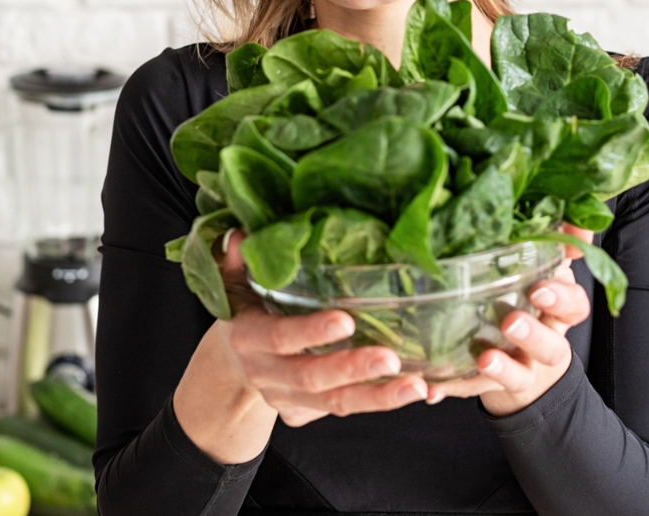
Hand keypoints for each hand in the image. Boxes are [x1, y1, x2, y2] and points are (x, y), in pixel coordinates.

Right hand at [175, 230, 427, 456]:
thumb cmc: (247, 313)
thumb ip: (238, 262)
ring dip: (377, 397)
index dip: (311, 332)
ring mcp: (286, 399)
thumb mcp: (236, 286)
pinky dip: (378, 402)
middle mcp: (267, 375)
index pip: (279, 337)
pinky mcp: (304, 414)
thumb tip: (240, 234)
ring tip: (416, 386)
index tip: (346, 321)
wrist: (232, 367)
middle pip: (311, 377)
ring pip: (334, 404)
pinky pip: (343, 410)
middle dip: (352, 369)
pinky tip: (410, 391)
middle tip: (391, 359)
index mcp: (249, 339)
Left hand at [429, 225, 594, 416]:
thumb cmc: (530, 299)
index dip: (561, 298)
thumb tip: (579, 220)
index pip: (574, 307)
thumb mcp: (545, 267)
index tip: (540, 288)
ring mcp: (520, 369)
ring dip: (501, 368)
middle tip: (510, 321)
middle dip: (532, 335)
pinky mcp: (488, 386)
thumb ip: (558, 240)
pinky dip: (452, 388)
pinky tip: (433, 388)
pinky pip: (470, 390)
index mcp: (557, 312)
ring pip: (519, 374)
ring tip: (483, 358)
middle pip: (551, 346)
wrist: (526, 363)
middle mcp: (544, 344)